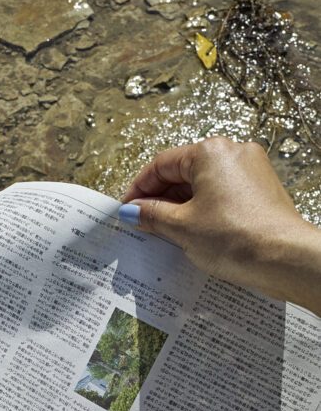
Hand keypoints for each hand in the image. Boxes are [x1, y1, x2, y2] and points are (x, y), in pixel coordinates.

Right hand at [121, 137, 320, 309]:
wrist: (284, 257)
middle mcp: (232, 152)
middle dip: (160, 199)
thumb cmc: (235, 238)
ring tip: (166, 233)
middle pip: (183, 172)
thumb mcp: (181, 227)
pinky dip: (203, 209)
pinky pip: (222, 194)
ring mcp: (250, 170)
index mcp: (209, 152)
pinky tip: (194, 232)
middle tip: (143, 225)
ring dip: (181, 206)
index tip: (126, 210)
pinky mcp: (260, 189)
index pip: (161, 165)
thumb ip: (151, 215)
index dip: (139, 189)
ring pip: (203, 184)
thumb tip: (130, 211)